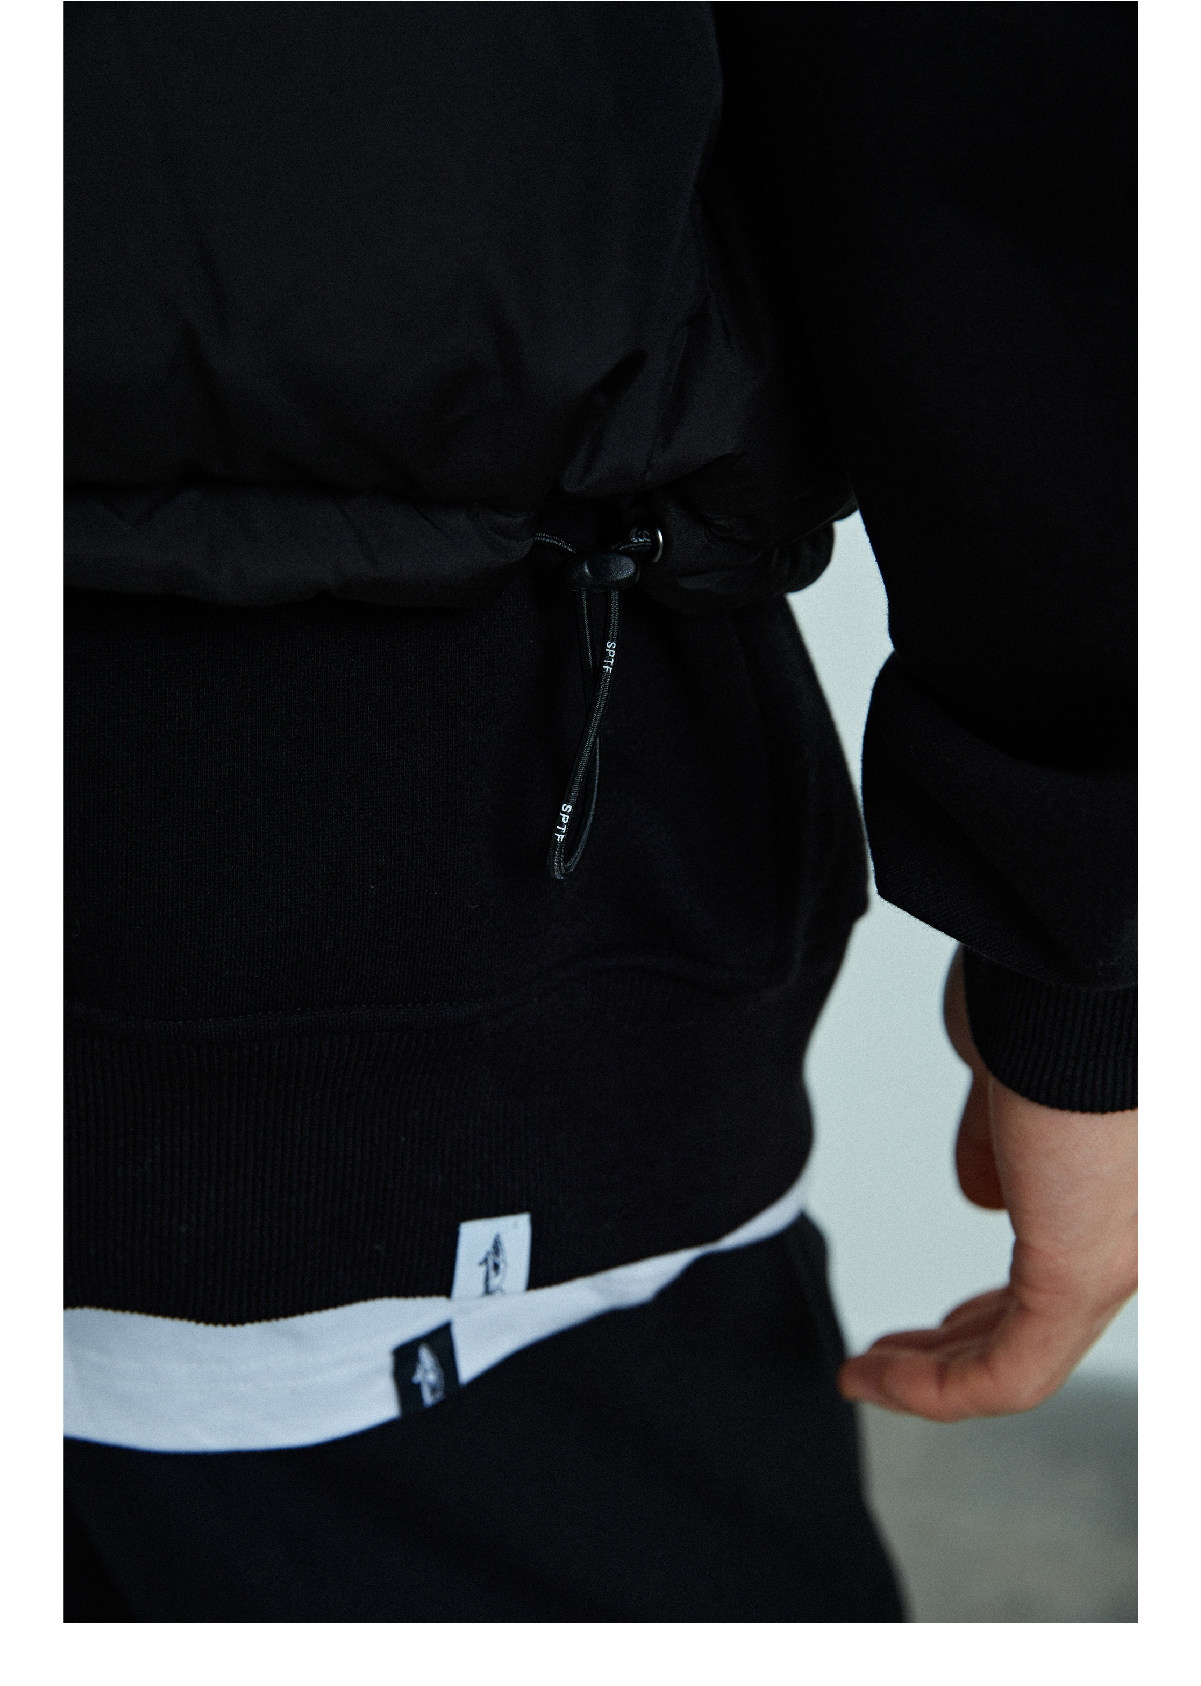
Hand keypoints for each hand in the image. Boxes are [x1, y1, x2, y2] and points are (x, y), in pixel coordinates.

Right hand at [838, 949, 1136, 1420]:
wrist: (1078, 962)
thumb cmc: (1051, 988)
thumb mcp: (1011, 1074)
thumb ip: (999, 1141)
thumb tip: (984, 1192)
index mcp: (1133, 1184)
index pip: (1067, 1267)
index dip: (993, 1303)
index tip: (935, 1318)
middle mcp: (1150, 1228)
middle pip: (1052, 1322)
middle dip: (960, 1345)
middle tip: (893, 1358)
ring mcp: (1128, 1253)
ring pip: (1030, 1354)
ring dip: (934, 1374)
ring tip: (867, 1373)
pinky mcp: (1086, 1269)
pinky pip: (1009, 1370)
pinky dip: (931, 1388)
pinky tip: (869, 1377)